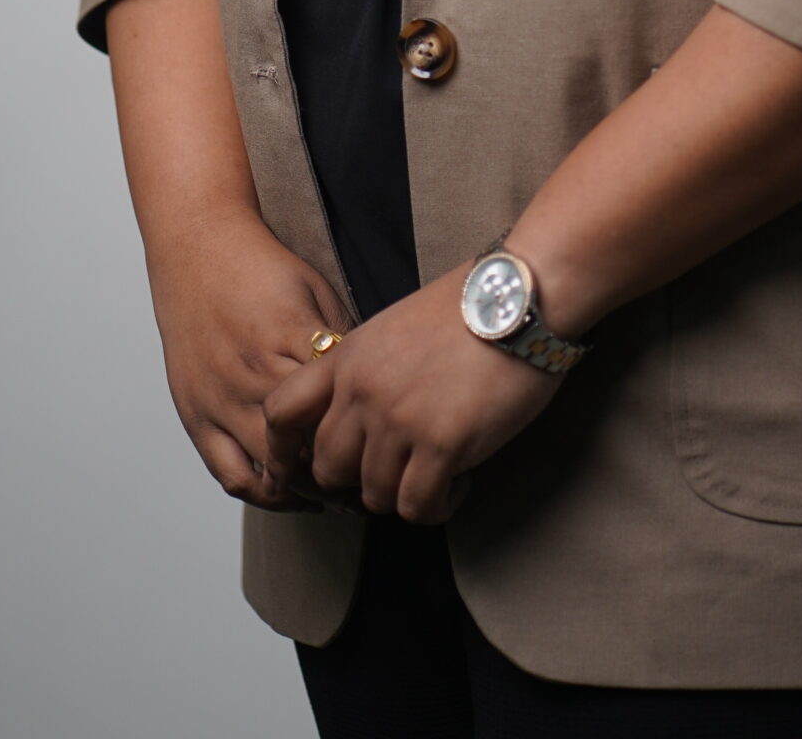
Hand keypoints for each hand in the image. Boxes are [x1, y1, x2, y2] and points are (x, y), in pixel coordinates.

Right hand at [146, 201, 349, 510]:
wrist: (198, 251)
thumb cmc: (263, 269)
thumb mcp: (316, 292)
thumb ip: (342, 341)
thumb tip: (377, 386)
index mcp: (291, 337)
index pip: (339, 404)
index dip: (369, 434)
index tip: (392, 449)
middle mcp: (254, 373)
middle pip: (309, 445)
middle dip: (345, 473)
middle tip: (375, 485)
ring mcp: (222, 399)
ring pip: (272, 469)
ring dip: (307, 491)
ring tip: (339, 500)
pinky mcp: (196, 416)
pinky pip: (230, 472)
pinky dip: (262, 493)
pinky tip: (288, 495)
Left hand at [263, 262, 559, 524]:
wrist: (519, 294)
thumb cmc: (470, 306)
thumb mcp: (396, 327)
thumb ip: (369, 371)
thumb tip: (364, 422)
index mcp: (348, 358)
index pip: (282, 413)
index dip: (286, 451)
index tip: (308, 468)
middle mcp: (363, 392)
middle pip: (329, 470)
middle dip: (360, 480)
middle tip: (399, 470)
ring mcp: (399, 420)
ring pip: (374, 496)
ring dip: (407, 492)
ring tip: (442, 470)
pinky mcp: (440, 445)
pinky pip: (419, 507)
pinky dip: (440, 504)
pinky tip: (463, 480)